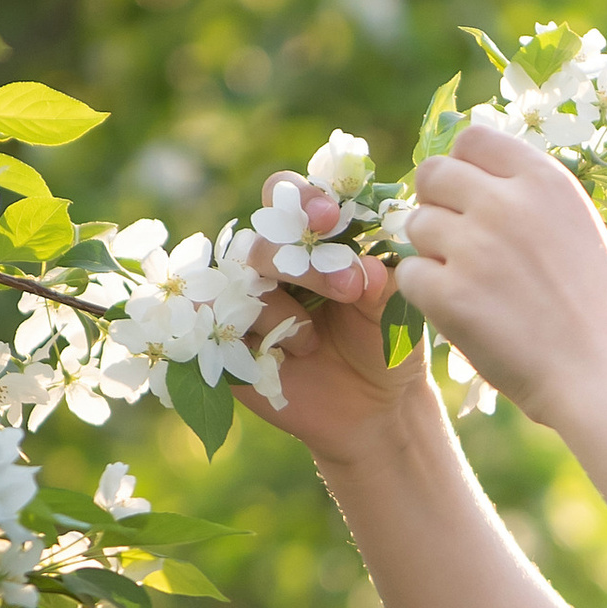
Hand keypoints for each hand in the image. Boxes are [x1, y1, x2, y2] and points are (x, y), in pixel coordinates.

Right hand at [234, 175, 429, 467]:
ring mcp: (246, 299)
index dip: (302, 199)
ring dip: (278, 307)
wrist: (373, 410)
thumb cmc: (386, 347)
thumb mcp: (394, 314)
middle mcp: (273, 263)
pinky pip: (212, 318)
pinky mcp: (226, 338)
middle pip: (262, 238)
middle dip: (300, 259)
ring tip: (312, 341)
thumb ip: (382, 286)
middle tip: (348, 289)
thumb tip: (369, 268)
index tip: (330, 216)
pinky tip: (281, 354)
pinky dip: (246, 333)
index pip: (288, 196)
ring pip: (238, 279)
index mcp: (311, 240)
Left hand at [394, 121, 606, 427]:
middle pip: (432, 173)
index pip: (472, 139)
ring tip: (472, 285)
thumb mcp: (576, 227)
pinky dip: (427, 294)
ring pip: (416, 224)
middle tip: (459, 244)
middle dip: (437, 203)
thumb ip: (526, 196)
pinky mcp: (448, 293)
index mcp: (544, 179)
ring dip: (433, 252)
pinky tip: (463, 313)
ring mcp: (474, 247)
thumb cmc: (595, 309)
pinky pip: (408, 274)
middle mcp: (507, 203)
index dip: (463, 167)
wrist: (606, 376)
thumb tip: (467, 173)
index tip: (471, 198)